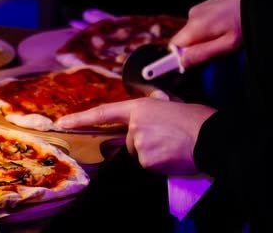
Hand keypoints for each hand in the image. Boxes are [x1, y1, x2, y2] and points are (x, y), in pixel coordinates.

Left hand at [58, 94, 215, 175]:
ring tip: (176, 146)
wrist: (212, 135)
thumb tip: (151, 109)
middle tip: (168, 139)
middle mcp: (134, 125)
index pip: (103, 113)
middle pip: (129, 143)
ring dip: (155, 155)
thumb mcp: (170, 104)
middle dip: (145, 144)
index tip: (61, 123)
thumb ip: (153, 110)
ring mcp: (139, 144)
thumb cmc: (196, 118)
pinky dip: (162, 165)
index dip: (81, 118)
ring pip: (141, 156)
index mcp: (139, 107)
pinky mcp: (148, 162)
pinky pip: (151, 167)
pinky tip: (176, 157)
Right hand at [171, 0, 242, 67]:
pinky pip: (201, 24)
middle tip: (220, 51)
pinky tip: (228, 27)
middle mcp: (192, 15)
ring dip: (207, 40)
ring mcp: (199, 8)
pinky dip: (212, 30)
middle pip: (184, 40)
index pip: (174, 47)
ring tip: (228, 36)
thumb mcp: (229, 44)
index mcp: (195, 26)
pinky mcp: (207, 5)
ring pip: (194, 33)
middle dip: (198, 49)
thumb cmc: (247, 19)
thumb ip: (204, 53)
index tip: (194, 65)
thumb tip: (182, 62)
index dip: (181, 58)